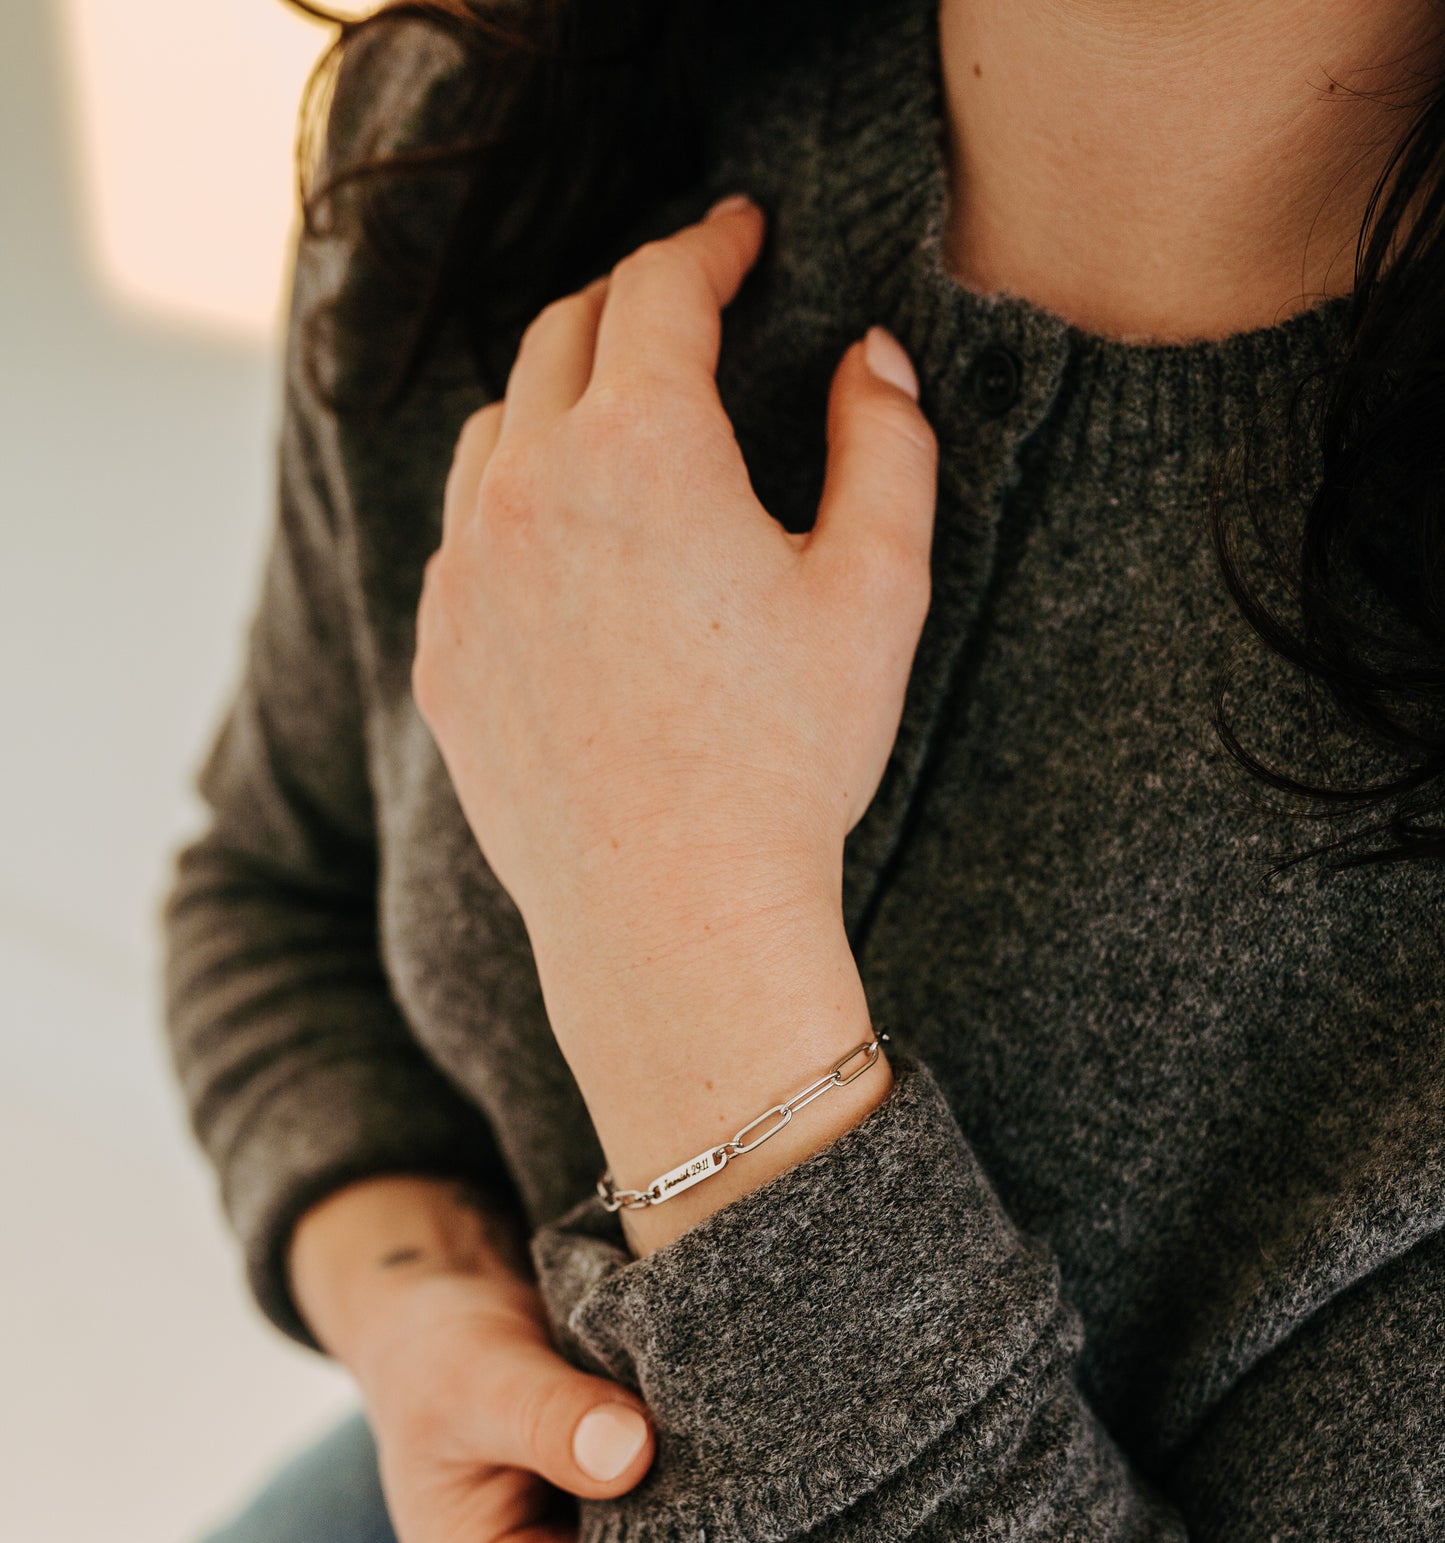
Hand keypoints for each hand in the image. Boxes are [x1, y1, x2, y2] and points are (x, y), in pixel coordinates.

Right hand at [291, 1177, 720, 1542]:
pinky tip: (692, 1426)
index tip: (668, 1466)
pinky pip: (718, 1539)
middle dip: (698, 1536)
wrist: (447, 1333)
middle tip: (681, 1430)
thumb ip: (546, 1416)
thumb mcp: (474, 1376)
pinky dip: (719, 1487)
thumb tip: (632, 1453)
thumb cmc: (439, 1361)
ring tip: (675, 1419)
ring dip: (713, 1505)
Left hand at [412, 198, 934, 1236]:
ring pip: (497, 428)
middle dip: (628, 302)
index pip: (659, 286)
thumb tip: (870, 356)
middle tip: (684, 311)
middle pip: (560, 332)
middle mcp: (531, 486)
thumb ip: (886, 445)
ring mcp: (470, 571)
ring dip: (557, 397)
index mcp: (643, 445)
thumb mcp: (877, 592)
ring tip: (616, 423)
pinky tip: (565, 546)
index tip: (740, 236)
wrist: (671, 917)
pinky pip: (466, 537)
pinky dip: (513, 505)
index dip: (708, 244)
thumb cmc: (787, 762)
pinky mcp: (444, 653)